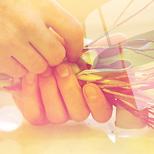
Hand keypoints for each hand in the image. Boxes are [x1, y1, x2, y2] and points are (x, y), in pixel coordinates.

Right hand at [0, 0, 83, 77]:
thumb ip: (52, 20)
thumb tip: (71, 47)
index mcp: (42, 5)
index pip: (74, 31)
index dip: (77, 47)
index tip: (73, 52)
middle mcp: (28, 23)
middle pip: (57, 56)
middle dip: (54, 58)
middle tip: (45, 53)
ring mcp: (10, 41)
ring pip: (39, 68)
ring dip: (36, 64)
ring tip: (25, 51)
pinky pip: (19, 73)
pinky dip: (17, 68)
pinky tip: (10, 54)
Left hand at [12, 33, 126, 124]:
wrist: (37, 55)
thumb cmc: (66, 55)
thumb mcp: (84, 49)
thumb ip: (103, 47)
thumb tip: (121, 38)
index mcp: (94, 98)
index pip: (103, 113)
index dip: (98, 104)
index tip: (91, 86)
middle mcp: (77, 109)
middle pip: (79, 114)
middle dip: (70, 90)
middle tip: (63, 68)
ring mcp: (57, 113)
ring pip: (57, 115)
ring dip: (51, 91)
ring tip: (46, 70)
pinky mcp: (37, 113)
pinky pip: (34, 113)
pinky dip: (32, 94)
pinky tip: (32, 76)